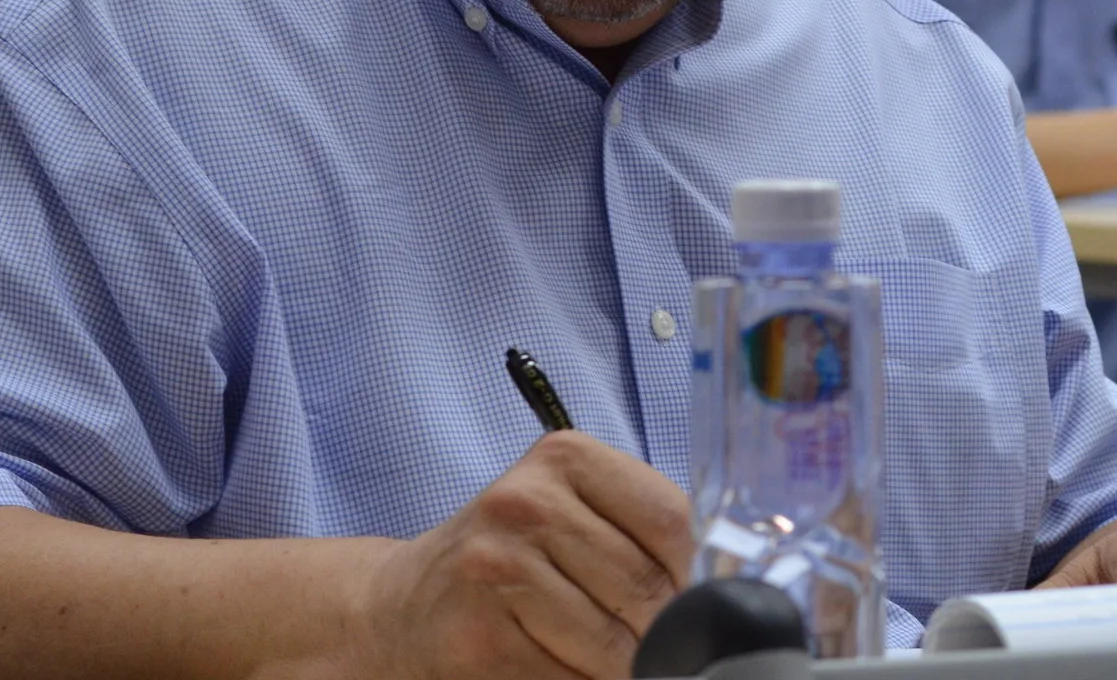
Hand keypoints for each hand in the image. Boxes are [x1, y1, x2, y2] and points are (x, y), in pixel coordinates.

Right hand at [355, 432, 693, 678]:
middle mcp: (525, 504)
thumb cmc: (508, 557)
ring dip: (623, 666)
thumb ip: (637, 531)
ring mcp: (495, 569)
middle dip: (661, 630)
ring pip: (612, 642)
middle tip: (655, 642)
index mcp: (565, 458)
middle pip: (645, 585)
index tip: (691, 600)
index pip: (671, 518)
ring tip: (609, 658)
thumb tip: (716, 587)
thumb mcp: (570, 513)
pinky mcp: (478, 638)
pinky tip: (566, 669)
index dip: (694, 572)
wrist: (399, 607)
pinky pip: (568, 679)